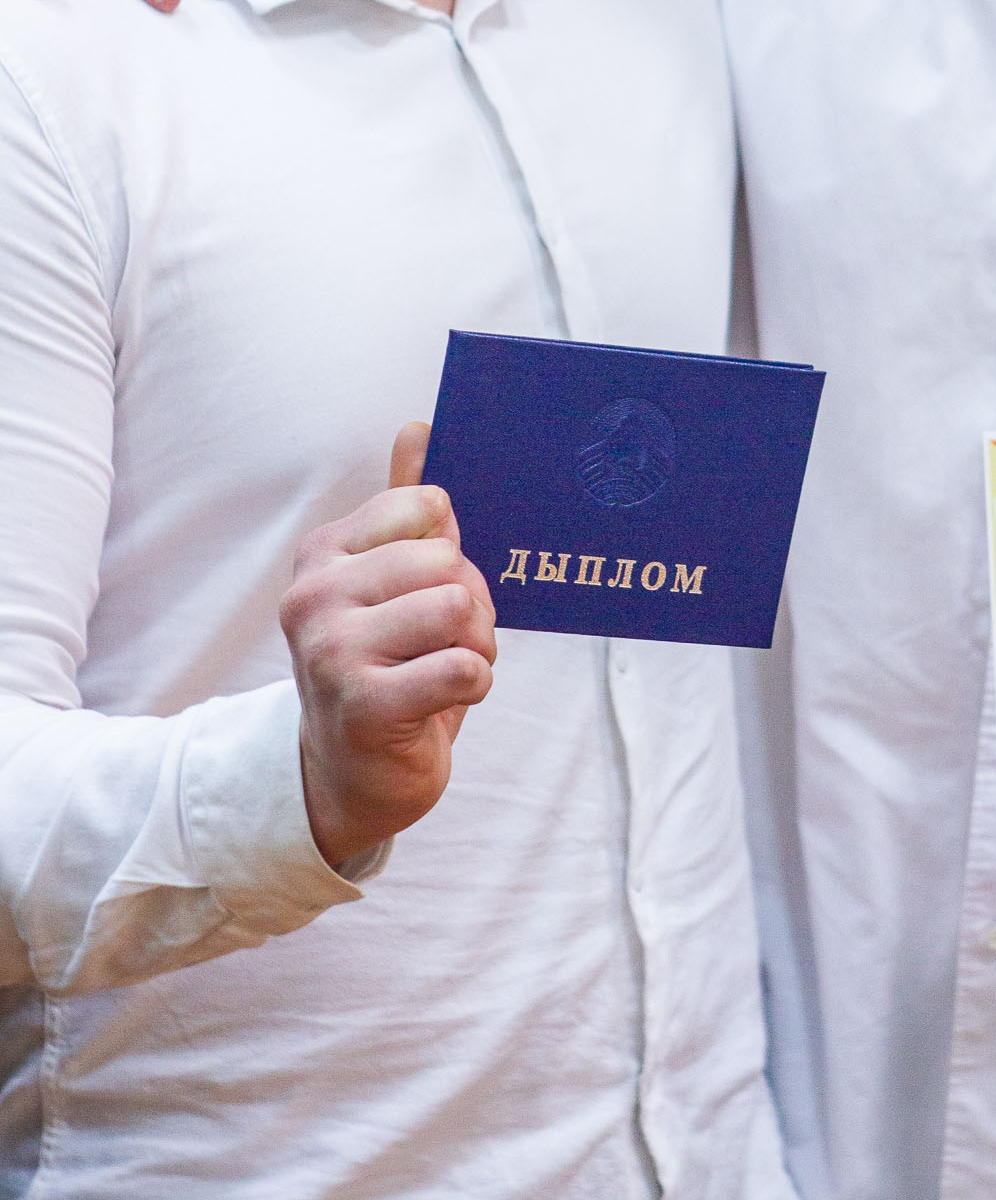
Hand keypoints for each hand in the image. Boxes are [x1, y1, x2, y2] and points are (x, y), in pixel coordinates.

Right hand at [280, 423, 495, 871]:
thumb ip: (402, 506)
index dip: (451, 550)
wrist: (351, 774)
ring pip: (457, 608)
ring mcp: (332, 652)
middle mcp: (314, 596)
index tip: (428, 588)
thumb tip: (419, 426)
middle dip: (470, 604)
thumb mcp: (390, 581)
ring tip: (445, 669)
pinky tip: (445, 700)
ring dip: (476, 645)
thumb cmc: (385, 663)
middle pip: (447, 560)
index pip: (426, 505)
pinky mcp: (364, 707)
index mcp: (323, 554)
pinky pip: (463, 667)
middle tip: (444, 641)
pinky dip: (475, 683)